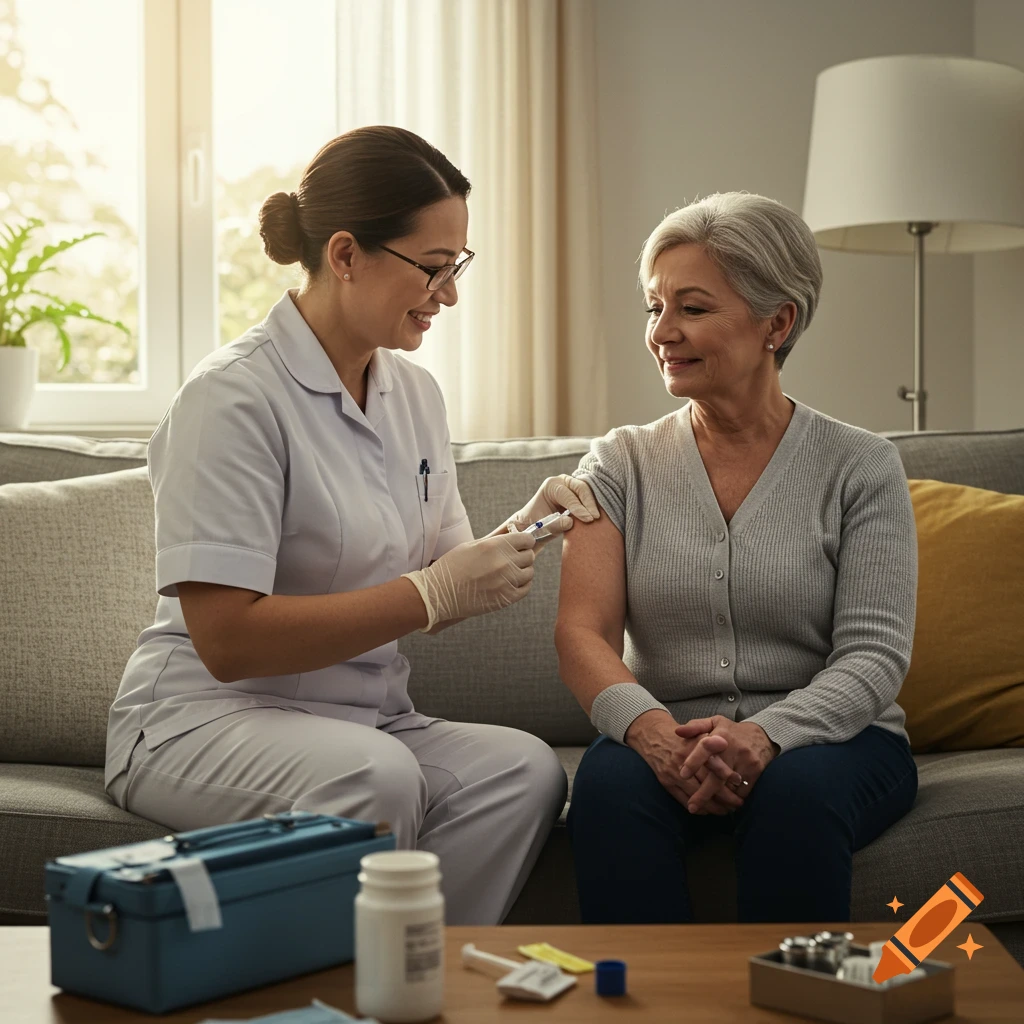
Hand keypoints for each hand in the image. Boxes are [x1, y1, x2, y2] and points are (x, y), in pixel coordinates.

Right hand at [402, 531, 536, 630]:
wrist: (439, 593)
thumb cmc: (452, 567)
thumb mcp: (472, 545)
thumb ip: (495, 542)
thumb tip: (513, 539)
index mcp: (496, 545)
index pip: (527, 539)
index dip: (524, 542)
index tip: (520, 545)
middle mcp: (504, 562)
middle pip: (529, 556)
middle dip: (522, 557)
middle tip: (512, 560)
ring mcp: (507, 581)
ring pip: (529, 573)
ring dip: (522, 572)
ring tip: (509, 573)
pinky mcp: (506, 598)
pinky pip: (525, 589)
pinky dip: (521, 586)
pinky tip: (511, 584)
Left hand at [504, 475, 600, 546]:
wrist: (534, 523)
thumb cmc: (535, 523)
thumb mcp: (541, 526)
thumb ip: (555, 524)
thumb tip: (570, 522)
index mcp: (551, 486)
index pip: (567, 495)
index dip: (578, 507)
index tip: (587, 519)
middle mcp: (562, 481)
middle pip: (581, 488)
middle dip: (589, 503)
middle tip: (595, 518)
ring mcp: (572, 485)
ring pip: (588, 490)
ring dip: (594, 503)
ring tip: (598, 518)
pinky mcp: (579, 493)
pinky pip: (590, 496)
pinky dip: (595, 504)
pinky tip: (598, 516)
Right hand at [624, 711, 743, 811]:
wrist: (653, 736)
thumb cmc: (682, 737)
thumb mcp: (697, 731)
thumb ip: (710, 739)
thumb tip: (724, 743)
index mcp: (692, 747)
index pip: (713, 766)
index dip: (727, 777)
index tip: (739, 783)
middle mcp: (682, 761)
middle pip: (707, 784)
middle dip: (725, 798)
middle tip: (737, 804)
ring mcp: (672, 773)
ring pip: (696, 796)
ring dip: (713, 807)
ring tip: (727, 810)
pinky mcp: (666, 783)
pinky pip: (684, 801)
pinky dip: (698, 808)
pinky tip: (709, 810)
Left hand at [675, 717, 778, 814]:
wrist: (763, 735)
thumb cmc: (732, 731)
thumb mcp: (714, 722)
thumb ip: (695, 727)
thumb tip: (678, 731)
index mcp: (721, 735)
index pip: (705, 748)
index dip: (693, 762)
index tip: (682, 775)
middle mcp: (734, 749)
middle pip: (717, 776)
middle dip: (703, 793)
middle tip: (692, 806)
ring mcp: (746, 762)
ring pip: (729, 787)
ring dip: (717, 800)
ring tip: (704, 809)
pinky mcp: (756, 772)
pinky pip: (742, 791)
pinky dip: (731, 799)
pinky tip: (722, 805)